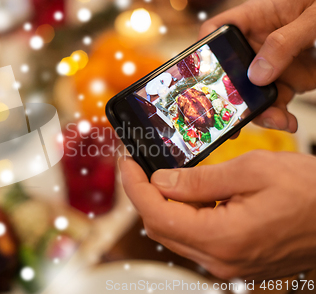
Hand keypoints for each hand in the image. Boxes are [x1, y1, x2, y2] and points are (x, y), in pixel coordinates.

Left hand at [120, 151, 315, 279]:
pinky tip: (192, 192)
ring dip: (164, 203)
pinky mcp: (236, 260)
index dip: (134, 186)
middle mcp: (220, 259)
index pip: (156, 214)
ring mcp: (228, 264)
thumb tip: (161, 181)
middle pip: (160, 227)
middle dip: (143, 193)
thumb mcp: (253, 170)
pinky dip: (185, 214)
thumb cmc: (312, 193)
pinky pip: (196, 238)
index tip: (127, 160)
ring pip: (176, 234)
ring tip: (164, 173)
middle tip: (139, 164)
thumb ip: (200, 179)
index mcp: (221, 238)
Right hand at [199, 0, 315, 132]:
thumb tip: (257, 74)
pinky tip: (288, 122)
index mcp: (257, 15)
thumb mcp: (313, 16)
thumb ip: (286, 41)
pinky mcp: (286, 81)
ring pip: (249, 94)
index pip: (217, 30)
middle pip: (228, 71)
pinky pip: (275, 104)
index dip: (203, 50)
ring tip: (276, 120)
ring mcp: (270, 64)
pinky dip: (279, 118)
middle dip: (229, 96)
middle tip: (234, 115)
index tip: (201, 74)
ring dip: (258, 113)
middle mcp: (257, 42)